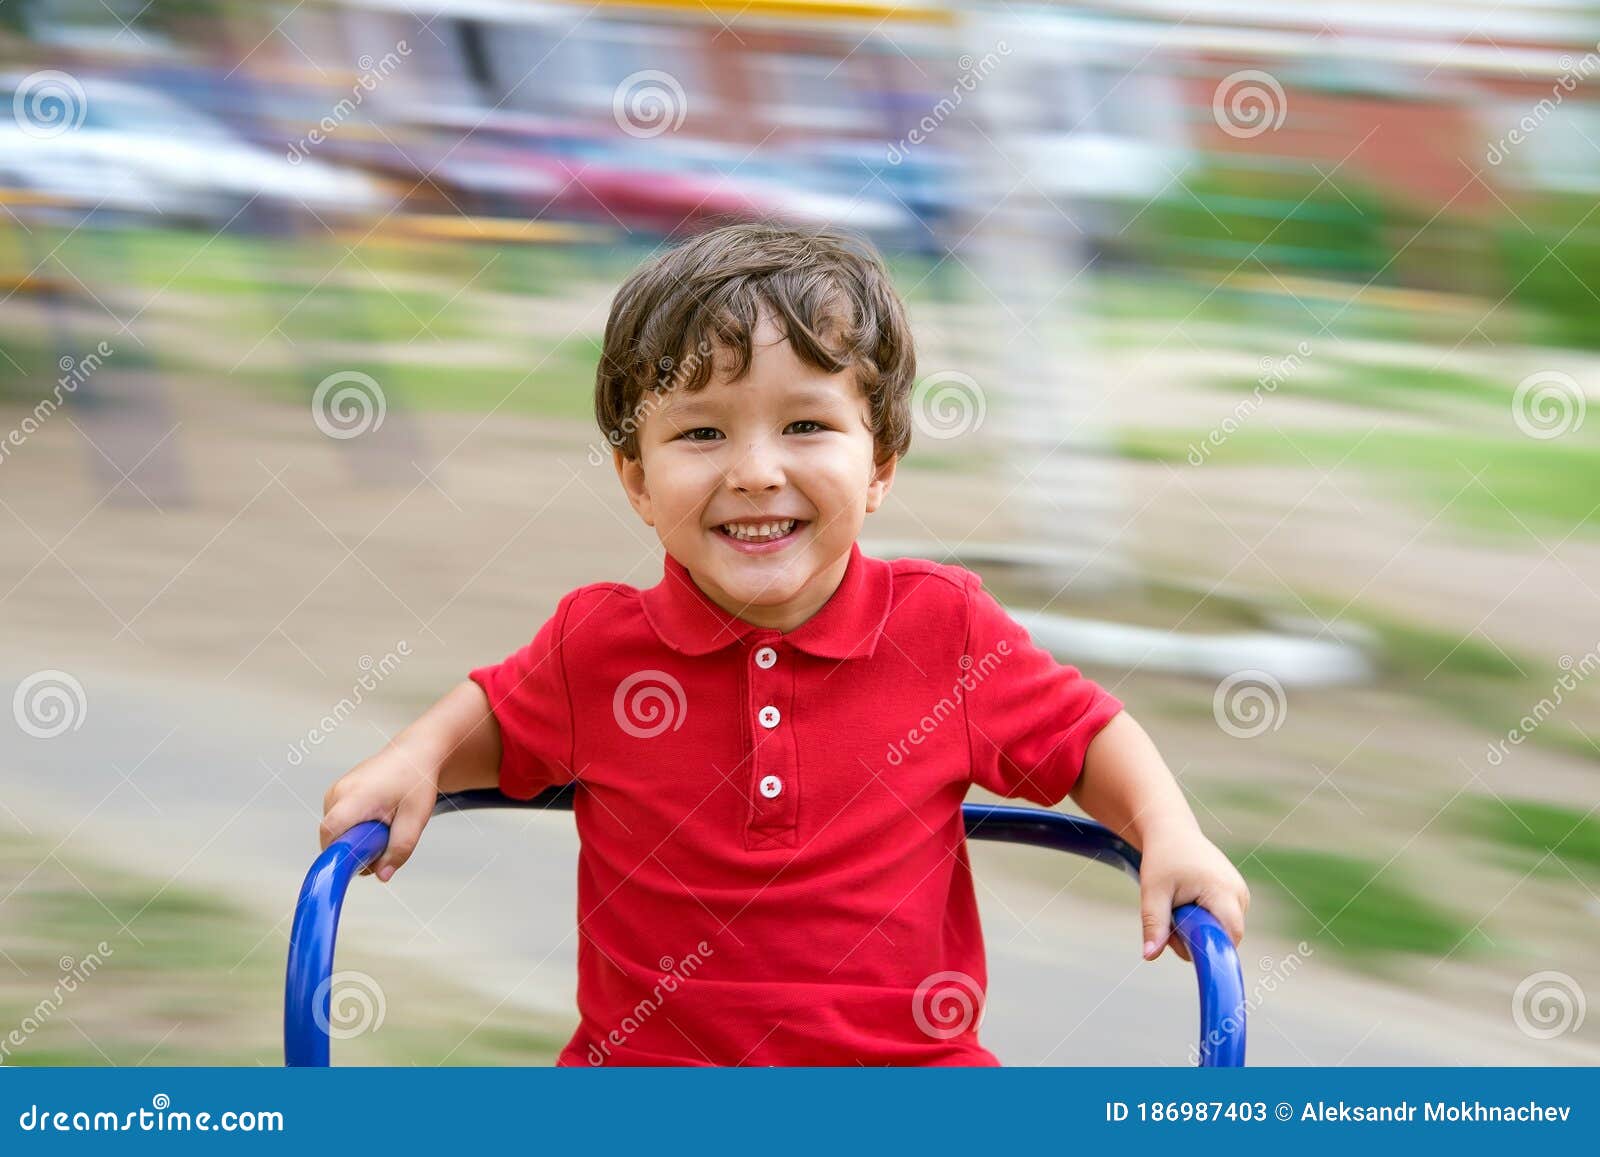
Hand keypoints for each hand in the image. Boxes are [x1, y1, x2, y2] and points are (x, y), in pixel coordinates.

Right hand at [319, 742, 440, 881]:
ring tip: (384, 826)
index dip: (338, 855)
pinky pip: (338, 823)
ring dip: (356, 840)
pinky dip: (354, 829)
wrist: (414, 754)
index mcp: (355, 796)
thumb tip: (382, 876)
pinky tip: (376, 820)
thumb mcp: (416, 818)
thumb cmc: (417, 781)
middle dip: (355, 851)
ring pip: (336, 833)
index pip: (331, 833)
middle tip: (383, 843)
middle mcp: (338, 793)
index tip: (360, 864)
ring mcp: (334, 792)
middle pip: (333, 838)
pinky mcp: (335, 794)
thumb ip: (400, 848)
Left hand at [1137, 823, 1248, 962]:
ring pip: (1223, 931)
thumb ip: (1154, 924)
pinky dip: (1204, 920)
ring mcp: (1241, 894)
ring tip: (1178, 906)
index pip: (1230, 937)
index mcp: (1224, 891)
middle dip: (1197, 938)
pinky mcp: (1237, 895)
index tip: (1183, 944)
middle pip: (1225, 937)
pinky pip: (1223, 921)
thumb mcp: (1153, 892)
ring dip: (1199, 929)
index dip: (1210, 949)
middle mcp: (1240, 893)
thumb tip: (1149, 956)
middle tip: (1170, 920)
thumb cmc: (1162, 859)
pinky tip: (1189, 903)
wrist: (1172, 831)